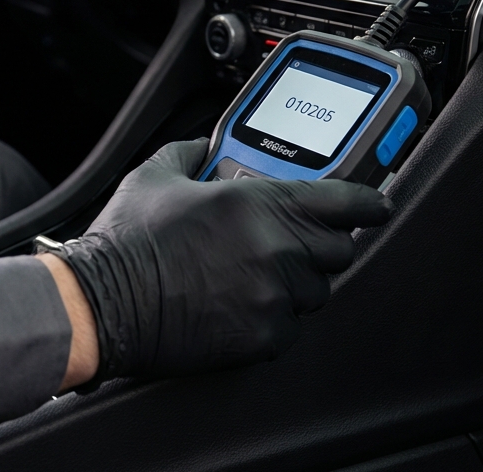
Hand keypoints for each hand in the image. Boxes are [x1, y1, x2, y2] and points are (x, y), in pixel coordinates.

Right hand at [60, 138, 390, 381]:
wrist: (105, 303)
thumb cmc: (129, 239)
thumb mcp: (157, 174)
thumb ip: (191, 150)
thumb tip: (205, 143)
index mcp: (257, 202)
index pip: (344, 200)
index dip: (368, 201)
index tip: (378, 203)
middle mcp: (276, 249)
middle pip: (339, 248)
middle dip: (323, 242)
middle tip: (296, 239)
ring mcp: (272, 297)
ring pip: (315, 290)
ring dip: (297, 280)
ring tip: (257, 273)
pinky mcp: (262, 338)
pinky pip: (290, 327)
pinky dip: (274, 316)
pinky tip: (241, 303)